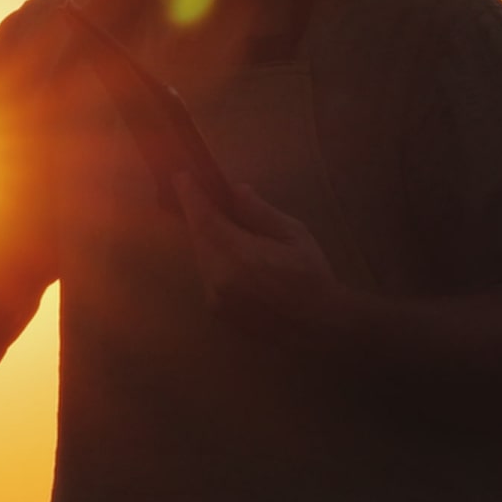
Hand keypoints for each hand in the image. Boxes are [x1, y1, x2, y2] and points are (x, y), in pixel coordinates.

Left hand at [176, 176, 348, 331]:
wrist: (317, 324)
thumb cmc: (310, 275)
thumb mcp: (292, 234)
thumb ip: (259, 212)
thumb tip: (235, 190)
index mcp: (238, 255)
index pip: (203, 218)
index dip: (190, 195)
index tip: (183, 176)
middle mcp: (218, 277)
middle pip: (198, 236)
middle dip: (197, 213)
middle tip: (199, 191)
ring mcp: (215, 297)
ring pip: (201, 256)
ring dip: (205, 236)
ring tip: (218, 220)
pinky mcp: (217, 310)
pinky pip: (207, 274)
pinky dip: (213, 258)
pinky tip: (228, 252)